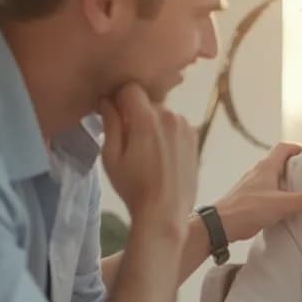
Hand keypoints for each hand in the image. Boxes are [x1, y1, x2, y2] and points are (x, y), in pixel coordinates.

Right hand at [100, 83, 197, 229]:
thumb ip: (110, 123)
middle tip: (128, 138)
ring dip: (152, 123)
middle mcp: (170, 116)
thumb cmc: (133, 187)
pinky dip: (166, 133)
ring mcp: (186, 126)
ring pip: (162, 113)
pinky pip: (175, 125)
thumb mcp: (111, 156)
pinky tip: (161, 156)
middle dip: (135, 112)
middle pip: (147, 100)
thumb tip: (107, 100)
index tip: (113, 115)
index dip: (119, 98)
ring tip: (146, 151)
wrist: (165, 213)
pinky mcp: (195, 138)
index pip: (131, 87)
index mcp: (147, 118)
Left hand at [215, 143, 301, 242]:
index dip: (298, 148)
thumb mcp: (280, 204)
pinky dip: (280, 195)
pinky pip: (270, 192)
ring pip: (275, 178)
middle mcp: (259, 172)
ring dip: (288, 182)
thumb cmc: (248, 208)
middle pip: (280, 162)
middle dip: (296, 167)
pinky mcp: (251, 199)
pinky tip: (288, 207)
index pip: (283, 148)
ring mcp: (254, 185)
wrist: (222, 225)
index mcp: (266, 167)